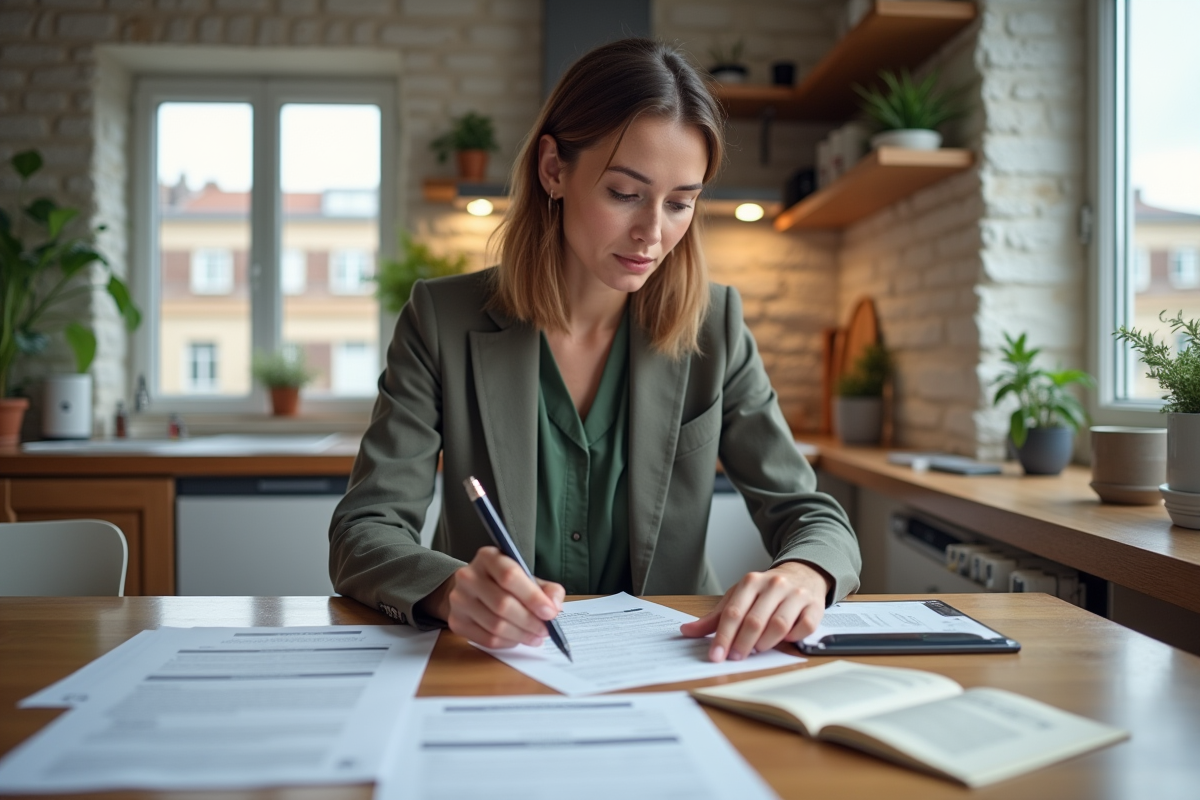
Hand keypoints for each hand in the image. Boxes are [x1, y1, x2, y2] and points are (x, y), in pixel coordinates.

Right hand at [421, 546, 565, 649]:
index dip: (532, 596)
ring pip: (495, 625)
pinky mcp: (456, 622)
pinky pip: (486, 639)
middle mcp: (468, 576)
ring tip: (536, 637)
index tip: (550, 612)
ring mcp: (459, 600)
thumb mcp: (526, 576)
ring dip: (521, 635)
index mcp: (488, 557)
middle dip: (530, 621)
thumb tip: (554, 606)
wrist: (471, 589)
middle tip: (545, 630)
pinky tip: (518, 639)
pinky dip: (507, 643)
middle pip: (502, 604)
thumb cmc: (504, 583)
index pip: (509, 576)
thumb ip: (546, 589)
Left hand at [680, 561, 830, 661]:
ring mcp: (795, 595)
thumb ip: (715, 617)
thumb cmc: (765, 591)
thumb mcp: (738, 597)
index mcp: (751, 582)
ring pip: (779, 625)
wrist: (802, 573)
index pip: (733, 612)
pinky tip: (785, 640)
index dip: (723, 637)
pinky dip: (793, 638)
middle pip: (755, 620)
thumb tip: (686, 631)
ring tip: (758, 649)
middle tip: (735, 658)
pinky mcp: (814, 606)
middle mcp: (774, 585)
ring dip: (766, 643)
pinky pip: (804, 628)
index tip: (716, 656)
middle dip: (742, 644)